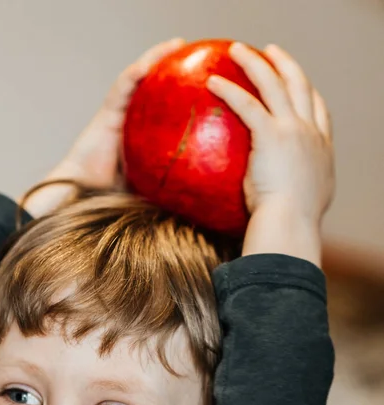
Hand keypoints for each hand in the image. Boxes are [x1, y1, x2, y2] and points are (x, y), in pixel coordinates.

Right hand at [23, 38, 184, 217]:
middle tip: (195, 53)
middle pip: (151, 87)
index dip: (180, 93)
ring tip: (176, 44)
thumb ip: (168, 186)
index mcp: (139, 134)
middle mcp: (128, 119)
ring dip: (155, 59)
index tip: (204, 82)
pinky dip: (134, 74)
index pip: (162, 107)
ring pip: (137, 80)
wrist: (81, 196)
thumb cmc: (111, 197)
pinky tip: (149, 63)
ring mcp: (115, 114)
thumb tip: (200, 196)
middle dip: (171, 68)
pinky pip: (121, 89)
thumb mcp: (149, 188)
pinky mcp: (105, 114)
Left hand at [206, 43, 334, 264]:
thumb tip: (272, 199)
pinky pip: (247, 104)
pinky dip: (230, 89)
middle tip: (270, 51)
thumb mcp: (302, 202)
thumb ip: (290, 190)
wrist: (290, 223)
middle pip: (300, 86)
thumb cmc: (290, 222)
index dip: (308, 93)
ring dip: (256, 62)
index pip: (319, 111)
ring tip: (237, 50)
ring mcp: (294, 130)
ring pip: (275, 84)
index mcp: (321, 149)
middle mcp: (311, 133)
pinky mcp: (271, 134)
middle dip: (286, 64)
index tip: (297, 83)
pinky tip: (213, 80)